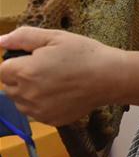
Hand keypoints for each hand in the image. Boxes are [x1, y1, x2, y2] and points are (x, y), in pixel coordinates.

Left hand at [0, 27, 122, 125]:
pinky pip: (35, 113)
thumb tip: (0, 40)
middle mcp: (26, 94)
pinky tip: (60, 94)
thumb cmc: (85, 54)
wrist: (110, 77)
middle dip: (20, 78)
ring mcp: (37, 110)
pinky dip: (42, 104)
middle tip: (46, 69)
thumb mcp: (56, 37)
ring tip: (53, 82)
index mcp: (25, 71)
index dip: (16, 62)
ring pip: (20, 102)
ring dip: (28, 93)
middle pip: (8, 87)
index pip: (2, 70)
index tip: (34, 59)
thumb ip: (23, 37)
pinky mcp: (49, 120)